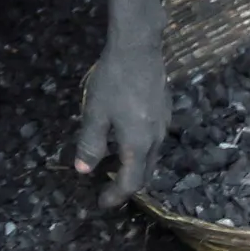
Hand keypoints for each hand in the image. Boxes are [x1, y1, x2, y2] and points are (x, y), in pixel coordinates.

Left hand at [73, 39, 167, 210]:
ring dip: (136, 167)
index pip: (130, 183)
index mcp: (138, 144)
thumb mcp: (95, 113)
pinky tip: (127, 138)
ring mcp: (164, 124)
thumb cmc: (113, 81)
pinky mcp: (165, 110)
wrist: (139, 48)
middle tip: (110, 188)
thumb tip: (84, 171)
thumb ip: (90, 144)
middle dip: (128, 185)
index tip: (102, 203)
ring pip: (152, 157)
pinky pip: (154, 140)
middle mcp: (156, 139)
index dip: (116, 196)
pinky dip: (141, 150)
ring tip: (116, 165)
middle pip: (145, 173)